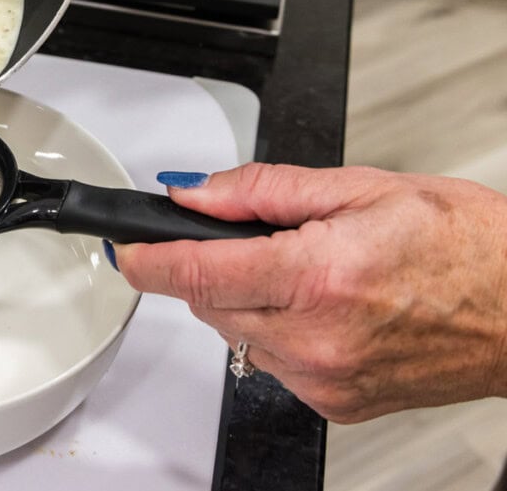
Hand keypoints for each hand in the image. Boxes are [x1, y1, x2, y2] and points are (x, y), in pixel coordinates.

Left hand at [112, 163, 506, 422]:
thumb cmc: (466, 245)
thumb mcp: (360, 188)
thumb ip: (261, 190)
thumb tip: (195, 192)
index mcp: (320, 277)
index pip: (197, 271)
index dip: (149, 257)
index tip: (126, 248)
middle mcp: (317, 339)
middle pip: (207, 302)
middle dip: (211, 266)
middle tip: (259, 239)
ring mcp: (325, 379)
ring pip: (236, 333)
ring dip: (246, 299)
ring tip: (308, 271)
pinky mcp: (334, 404)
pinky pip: (271, 362)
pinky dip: (278, 332)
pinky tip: (324, 309)